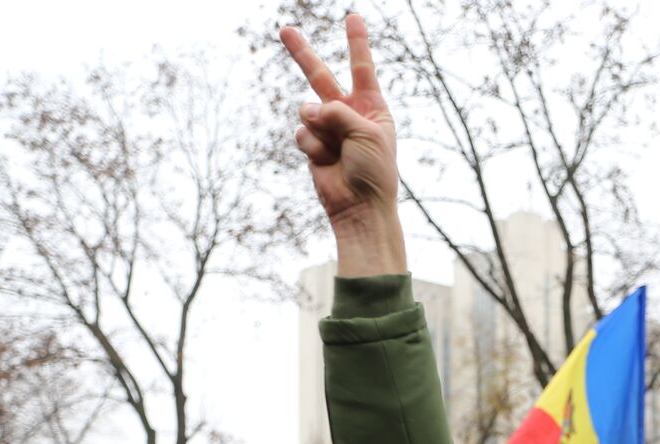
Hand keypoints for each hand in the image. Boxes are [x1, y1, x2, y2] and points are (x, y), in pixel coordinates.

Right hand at [280, 14, 405, 276]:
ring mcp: (328, 129)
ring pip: (307, 109)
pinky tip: (326, 162)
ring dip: (318, 126)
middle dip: (302, 53)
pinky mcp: (313, 145)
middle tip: (285, 29)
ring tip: (335, 148)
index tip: (353, 17)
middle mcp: (348, 114)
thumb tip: (310, 110)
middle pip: (320, 76)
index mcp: (372, 108)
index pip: (362, 68)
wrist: (359, 207)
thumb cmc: (374, 172)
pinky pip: (302, 132)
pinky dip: (312, 146)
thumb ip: (339, 112)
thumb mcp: (367, 133)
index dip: (356, 42)